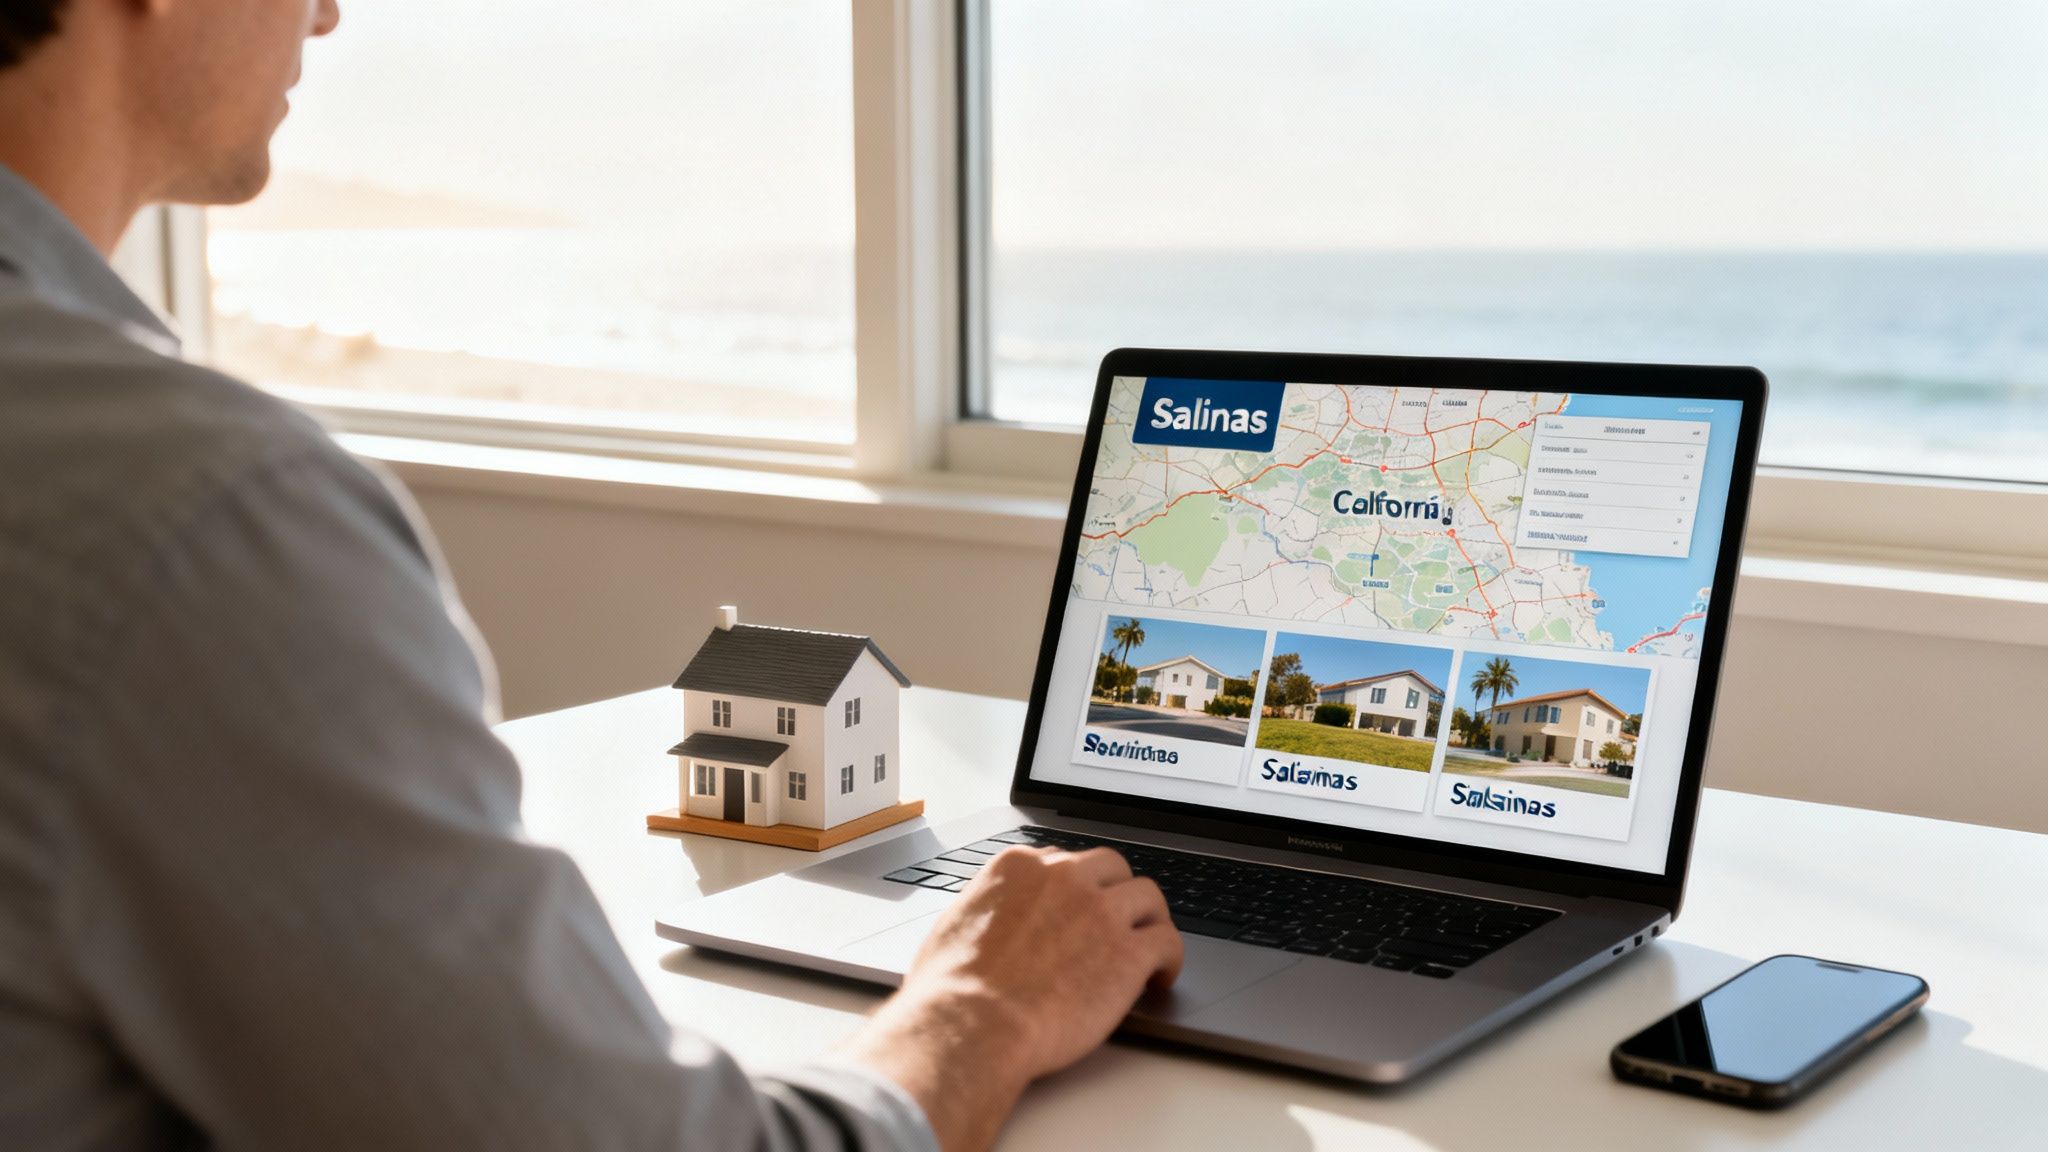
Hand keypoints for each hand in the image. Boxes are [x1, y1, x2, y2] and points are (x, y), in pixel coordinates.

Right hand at [842, 846, 1183, 1150]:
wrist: (973, 1022)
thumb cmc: (952, 986)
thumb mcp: (956, 924)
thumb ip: (986, 908)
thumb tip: (992, 919)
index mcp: (1021, 867)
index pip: (1062, 860)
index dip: (1075, 887)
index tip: (1078, 907)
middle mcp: (1065, 878)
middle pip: (1111, 868)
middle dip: (1116, 892)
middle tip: (1117, 921)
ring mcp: (1101, 911)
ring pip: (1147, 896)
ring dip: (1149, 920)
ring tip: (1149, 945)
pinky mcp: (1128, 952)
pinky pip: (1168, 941)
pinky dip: (1170, 957)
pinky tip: (1161, 976)